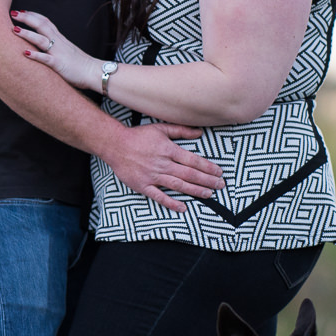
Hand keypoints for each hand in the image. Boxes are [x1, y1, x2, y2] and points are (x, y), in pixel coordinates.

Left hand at [10, 10, 103, 91]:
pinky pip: (46, 59)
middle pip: (41, 25)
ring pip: (40, 40)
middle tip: (12, 13)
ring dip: (27, 34)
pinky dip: (35, 55)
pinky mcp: (59, 64)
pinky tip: (24, 53)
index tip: (22, 11)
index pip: (45, 21)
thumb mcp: (67, 51)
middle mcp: (58, 42)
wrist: (94, 72)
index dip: (33, 15)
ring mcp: (58, 53)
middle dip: (26, 18)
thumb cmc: (81, 65)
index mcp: (60, 39)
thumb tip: (46, 46)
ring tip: (14, 29)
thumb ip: (57, 47)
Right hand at [98, 122, 225, 211]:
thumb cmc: (138, 136)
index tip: (219, 172)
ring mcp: (153, 176)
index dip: (208, 167)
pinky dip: (171, 203)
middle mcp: (162, 164)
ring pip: (178, 185)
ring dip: (195, 191)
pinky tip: (183, 207)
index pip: (193, 160)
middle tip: (220, 185)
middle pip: (189, 174)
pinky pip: (159, 196)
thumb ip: (181, 130)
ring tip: (208, 194)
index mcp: (168, 149)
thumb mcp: (161, 128)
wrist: (115, 144)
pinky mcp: (143, 185)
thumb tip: (200, 133)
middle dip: (207, 180)